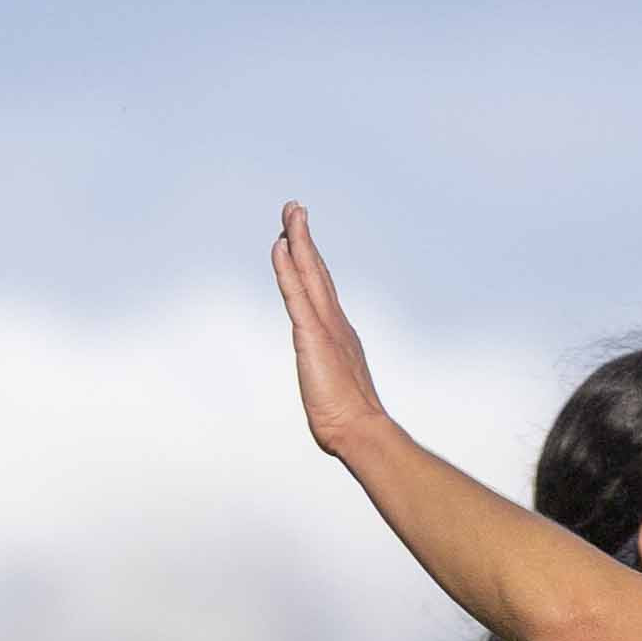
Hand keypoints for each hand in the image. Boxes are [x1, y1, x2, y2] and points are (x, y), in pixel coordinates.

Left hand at [276, 203, 398, 462]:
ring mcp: (326, 326)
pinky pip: (296, 293)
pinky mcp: (313, 336)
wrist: (361, 432)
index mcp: (339, 334)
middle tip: (295, 208)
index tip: (301, 238)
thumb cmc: (350, 423)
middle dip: (305, 237)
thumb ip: (332, 382)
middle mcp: (336, 323)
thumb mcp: (336, 393)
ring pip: (309, 273)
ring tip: (290, 212)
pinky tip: (280, 246)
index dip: (312, 261)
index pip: (322, 290)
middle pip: (318, 271)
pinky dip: (288, 267)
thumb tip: (333, 396)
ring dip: (299, 239)